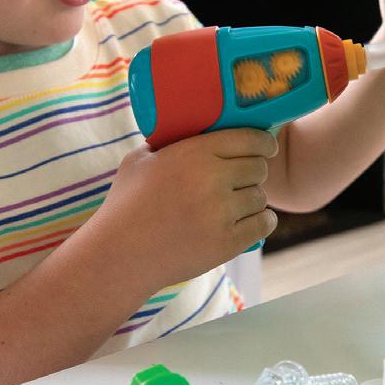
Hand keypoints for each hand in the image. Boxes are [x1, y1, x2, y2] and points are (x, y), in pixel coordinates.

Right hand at [98, 128, 278, 290]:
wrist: (119, 256)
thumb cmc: (125, 205)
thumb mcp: (139, 160)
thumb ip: (167, 141)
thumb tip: (187, 128)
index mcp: (194, 153)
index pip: (250, 139)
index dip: (262, 143)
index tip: (265, 147)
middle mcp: (212, 180)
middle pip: (259, 168)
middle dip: (253, 172)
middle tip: (242, 179)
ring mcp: (221, 213)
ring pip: (261, 197)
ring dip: (252, 200)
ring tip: (235, 204)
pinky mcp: (227, 242)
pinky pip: (264, 224)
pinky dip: (261, 222)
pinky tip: (251, 221)